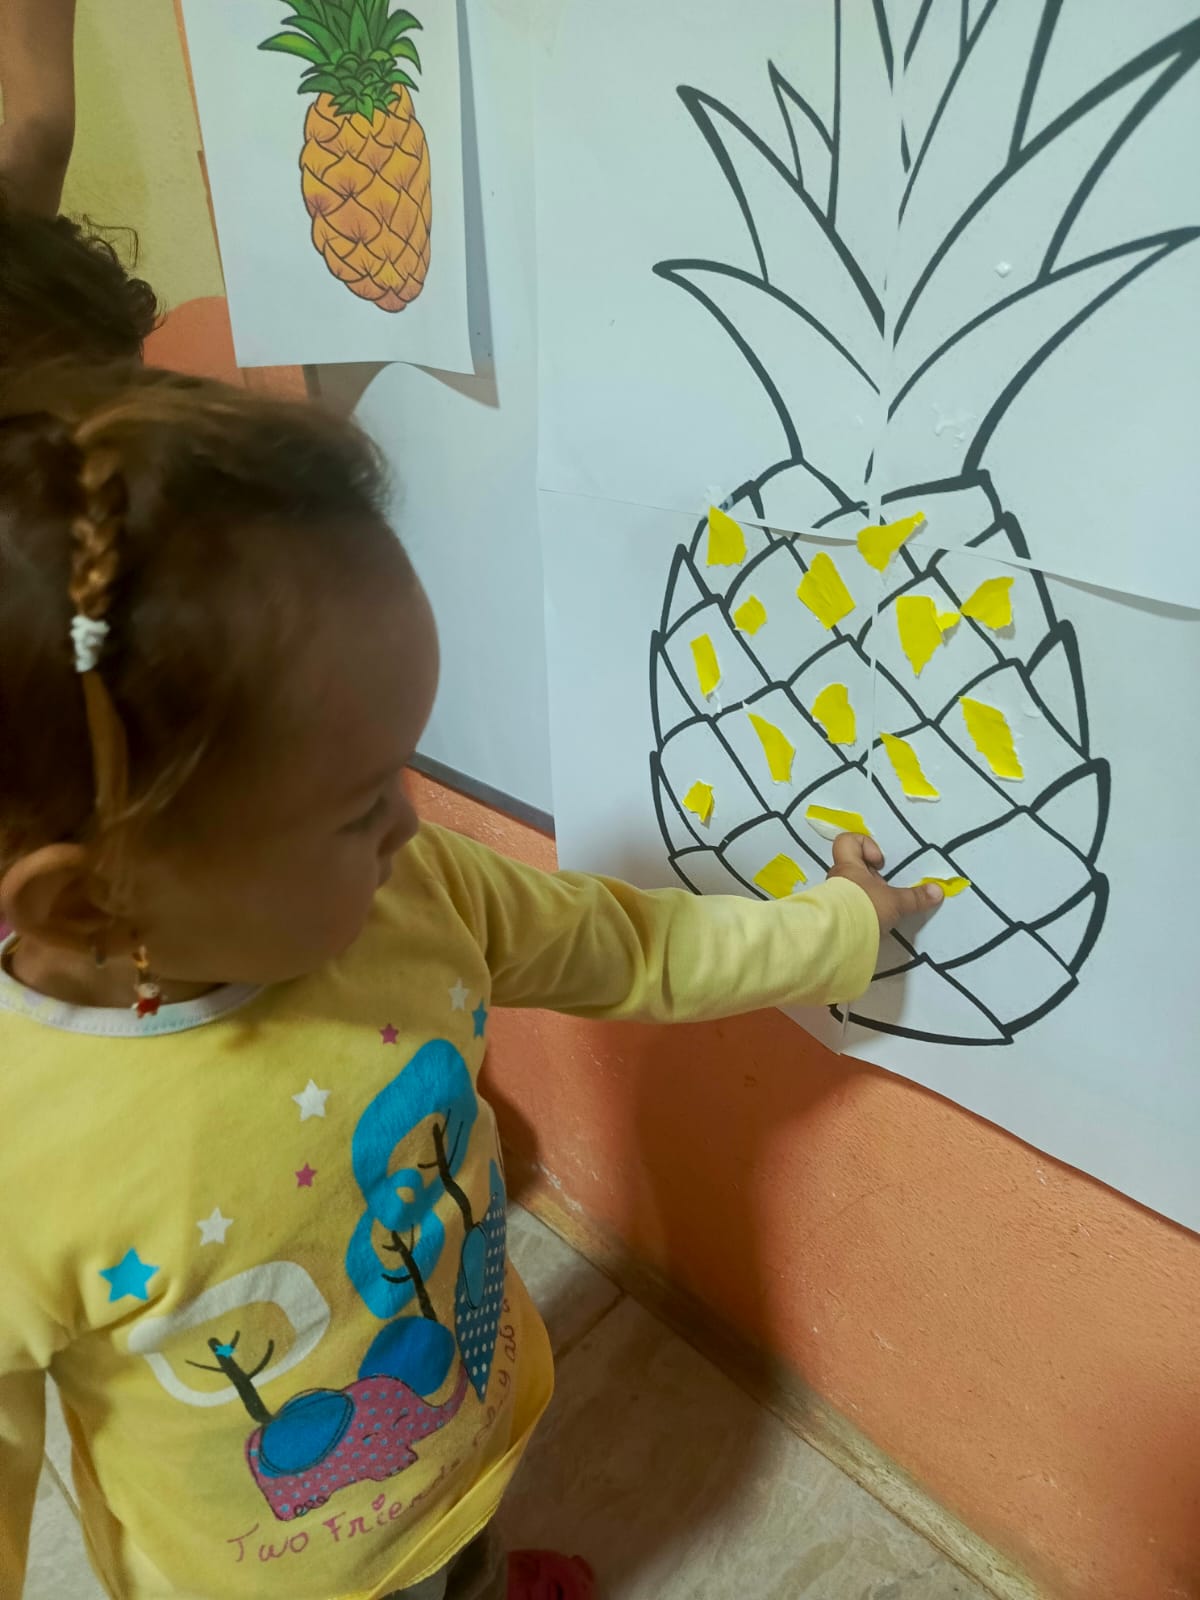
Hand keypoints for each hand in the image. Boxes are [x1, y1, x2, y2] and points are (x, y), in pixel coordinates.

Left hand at [827, 833, 942, 934]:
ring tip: (882, 908)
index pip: (847, 841)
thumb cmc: (864, 907)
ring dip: (867, 896)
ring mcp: (833, 898)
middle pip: (853, 867)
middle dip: (872, 878)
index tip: (879, 863)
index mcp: (849, 866)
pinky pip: (849, 907)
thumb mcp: (894, 902)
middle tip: (885, 889)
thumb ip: (915, 897)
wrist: (840, 937)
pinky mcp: (835, 916)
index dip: (864, 845)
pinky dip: (861, 912)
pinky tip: (873, 922)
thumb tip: (937, 891)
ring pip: (851, 889)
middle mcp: (838, 879)